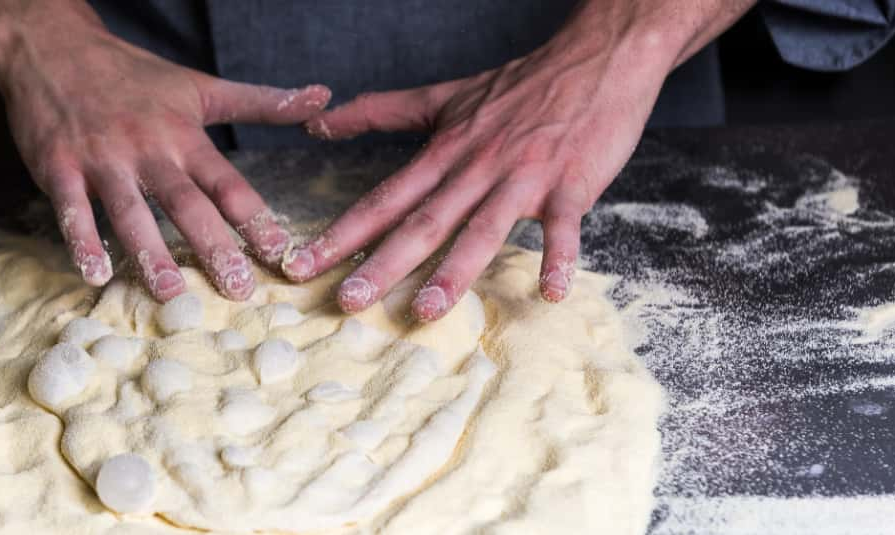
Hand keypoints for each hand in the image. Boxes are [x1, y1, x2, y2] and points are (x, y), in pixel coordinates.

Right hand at [0, 0, 330, 301]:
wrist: (55, 48)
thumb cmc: (133, 75)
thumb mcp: (201, 85)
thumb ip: (262, 102)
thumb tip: (323, 97)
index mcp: (184, 134)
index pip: (227, 183)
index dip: (255, 218)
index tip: (280, 254)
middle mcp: (148, 149)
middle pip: (185, 203)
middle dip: (213, 247)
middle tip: (237, 291)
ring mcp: (102, 158)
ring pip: (130, 211)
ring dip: (150, 253)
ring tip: (171, 292)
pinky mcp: (58, 166)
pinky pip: (71, 209)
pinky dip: (82, 242)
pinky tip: (95, 275)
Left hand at [284, 0, 753, 320]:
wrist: (593, 60)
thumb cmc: (518, 86)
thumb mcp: (442, 97)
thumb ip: (380, 112)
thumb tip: (317, 123)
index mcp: (444, 153)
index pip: (383, 199)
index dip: (340, 234)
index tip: (300, 266)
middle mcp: (476, 168)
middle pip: (423, 221)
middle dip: (383, 263)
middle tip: (347, 301)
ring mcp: (523, 177)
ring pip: (482, 228)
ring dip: (454, 271)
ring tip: (425, 311)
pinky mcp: (571, 184)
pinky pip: (563, 227)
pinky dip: (559, 258)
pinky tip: (550, 293)